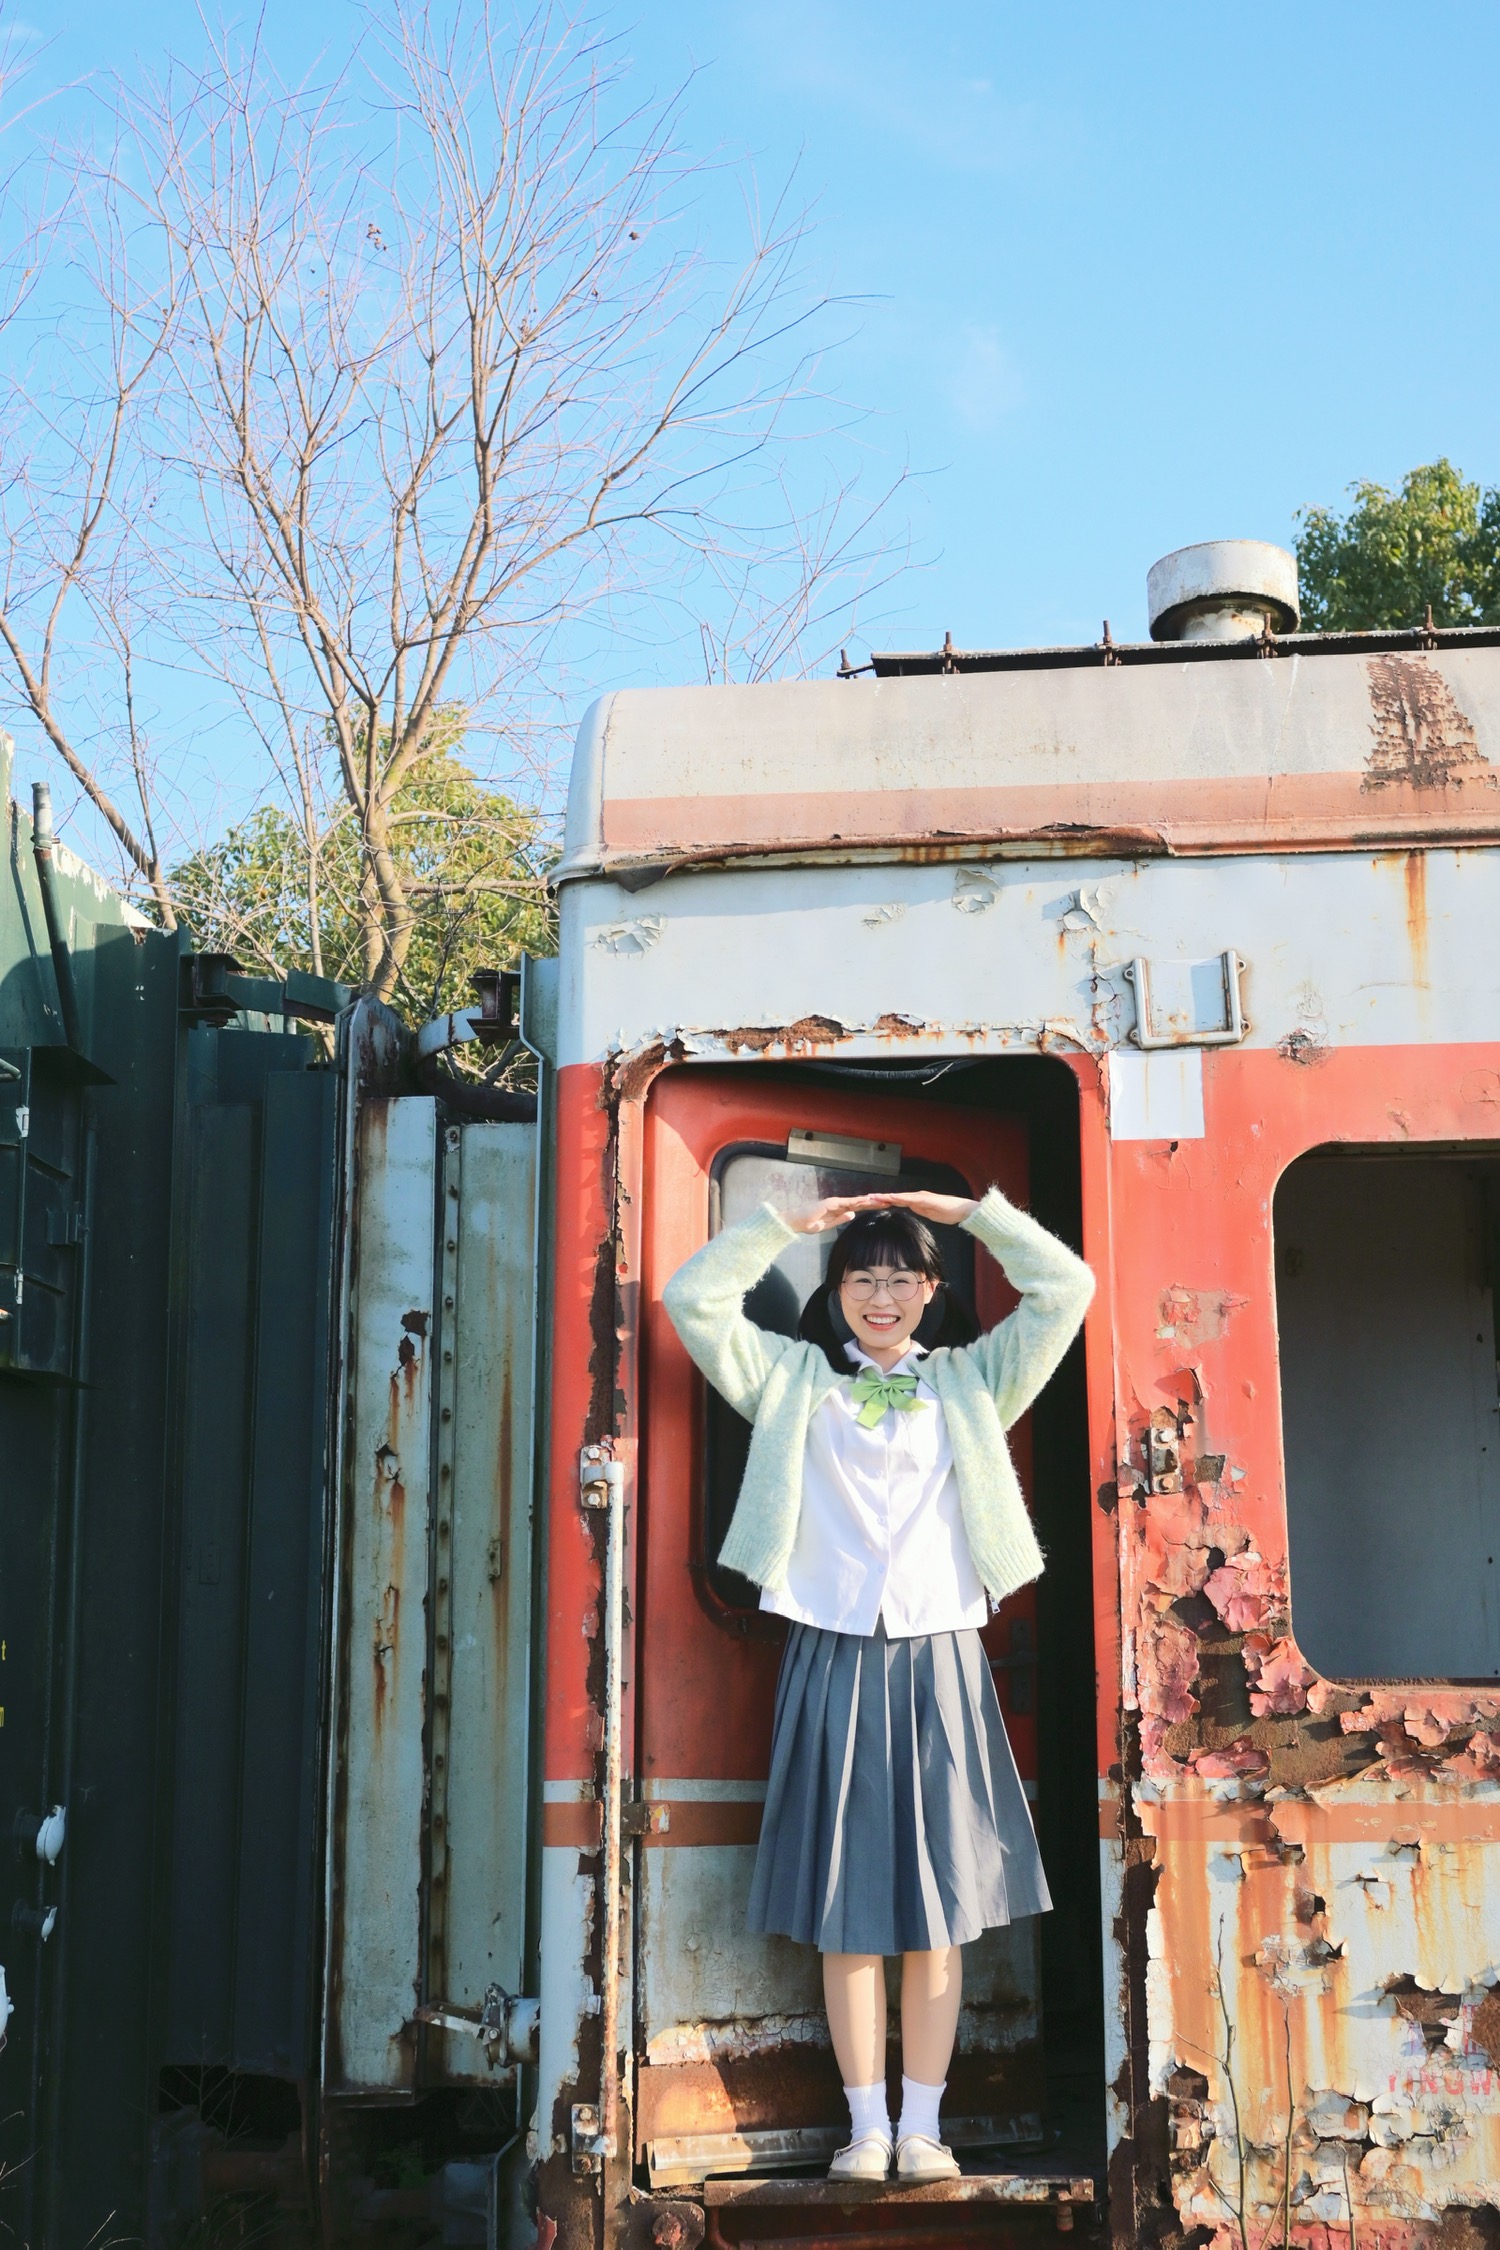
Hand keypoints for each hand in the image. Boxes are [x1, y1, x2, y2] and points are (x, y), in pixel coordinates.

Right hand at [784, 1195, 879, 1235]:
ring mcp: (835, 1203)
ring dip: (868, 1200)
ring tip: (881, 1200)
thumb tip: (852, 1214)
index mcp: (839, 1210)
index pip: (857, 1208)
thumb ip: (840, 1220)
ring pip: (855, 1201)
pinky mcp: (831, 1203)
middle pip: (859, 1203)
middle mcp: (839, 1205)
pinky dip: (856, 1201)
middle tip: (888, 1201)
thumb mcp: (828, 1225)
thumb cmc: (809, 1224)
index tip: (882, 1207)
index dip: (870, 1207)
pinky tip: (866, 1200)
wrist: (797, 1222)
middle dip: (873, 1203)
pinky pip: (846, 1202)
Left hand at [854, 1188, 978, 1226]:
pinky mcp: (925, 1199)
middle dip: (881, 1197)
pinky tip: (890, 1197)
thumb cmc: (949, 1213)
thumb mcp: (930, 1214)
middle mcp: (916, 1197)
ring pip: (899, 1196)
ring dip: (886, 1196)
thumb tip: (912, 1208)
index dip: (885, 1201)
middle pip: (895, 1197)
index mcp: (917, 1201)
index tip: (872, 1202)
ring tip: (873, 1196)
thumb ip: (921, 1210)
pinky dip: (899, 1197)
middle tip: (866, 1197)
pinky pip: (910, 1198)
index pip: (897, 1201)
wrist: (962, 1210)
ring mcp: (920, 1197)